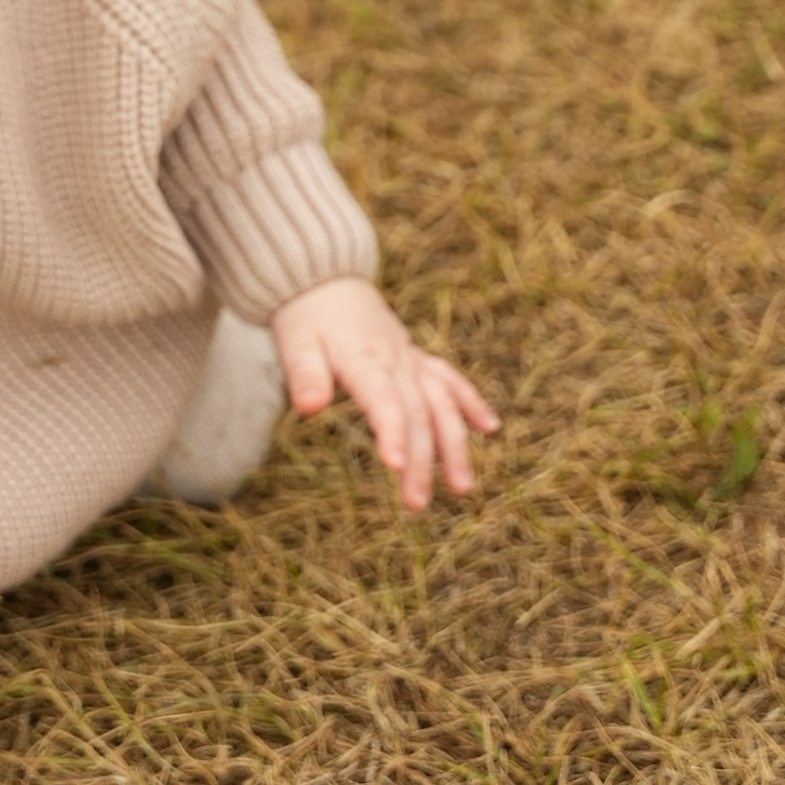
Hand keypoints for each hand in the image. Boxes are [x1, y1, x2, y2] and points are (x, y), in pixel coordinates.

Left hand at [271, 276, 498, 511]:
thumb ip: (304, 375)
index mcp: (363, 360)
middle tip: (416, 504)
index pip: (383, 401)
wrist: (323, 279)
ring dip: (454, 444)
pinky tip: (490, 428)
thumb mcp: (294, 343)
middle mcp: (395, 361)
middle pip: (416, 414)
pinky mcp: (416, 358)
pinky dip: (470, 402)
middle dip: (420, 460)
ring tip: (462, 487)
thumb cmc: (304, 317)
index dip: (391, 432)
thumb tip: (308, 407)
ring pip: (441, 403)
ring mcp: (410, 359)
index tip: (395, 466)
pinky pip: (448, 380)